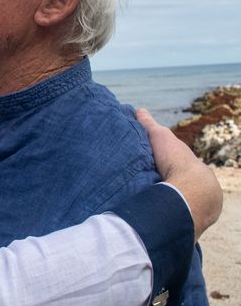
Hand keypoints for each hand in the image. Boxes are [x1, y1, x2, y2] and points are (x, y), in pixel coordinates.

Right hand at [137, 108, 222, 240]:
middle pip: (176, 186)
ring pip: (176, 203)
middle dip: (162, 186)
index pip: (176, 168)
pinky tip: (149, 216)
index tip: (146, 165)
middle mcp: (195, 188)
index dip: (162, 165)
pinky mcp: (188, 223)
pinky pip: (174, 219)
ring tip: (140, 201)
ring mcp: (193, 207)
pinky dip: (164, 217)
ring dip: (162, 203)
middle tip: (140, 184)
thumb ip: (148, 124)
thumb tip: (138, 110)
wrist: (190, 191)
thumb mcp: (159, 136)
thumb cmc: (176, 161)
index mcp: (190, 168)